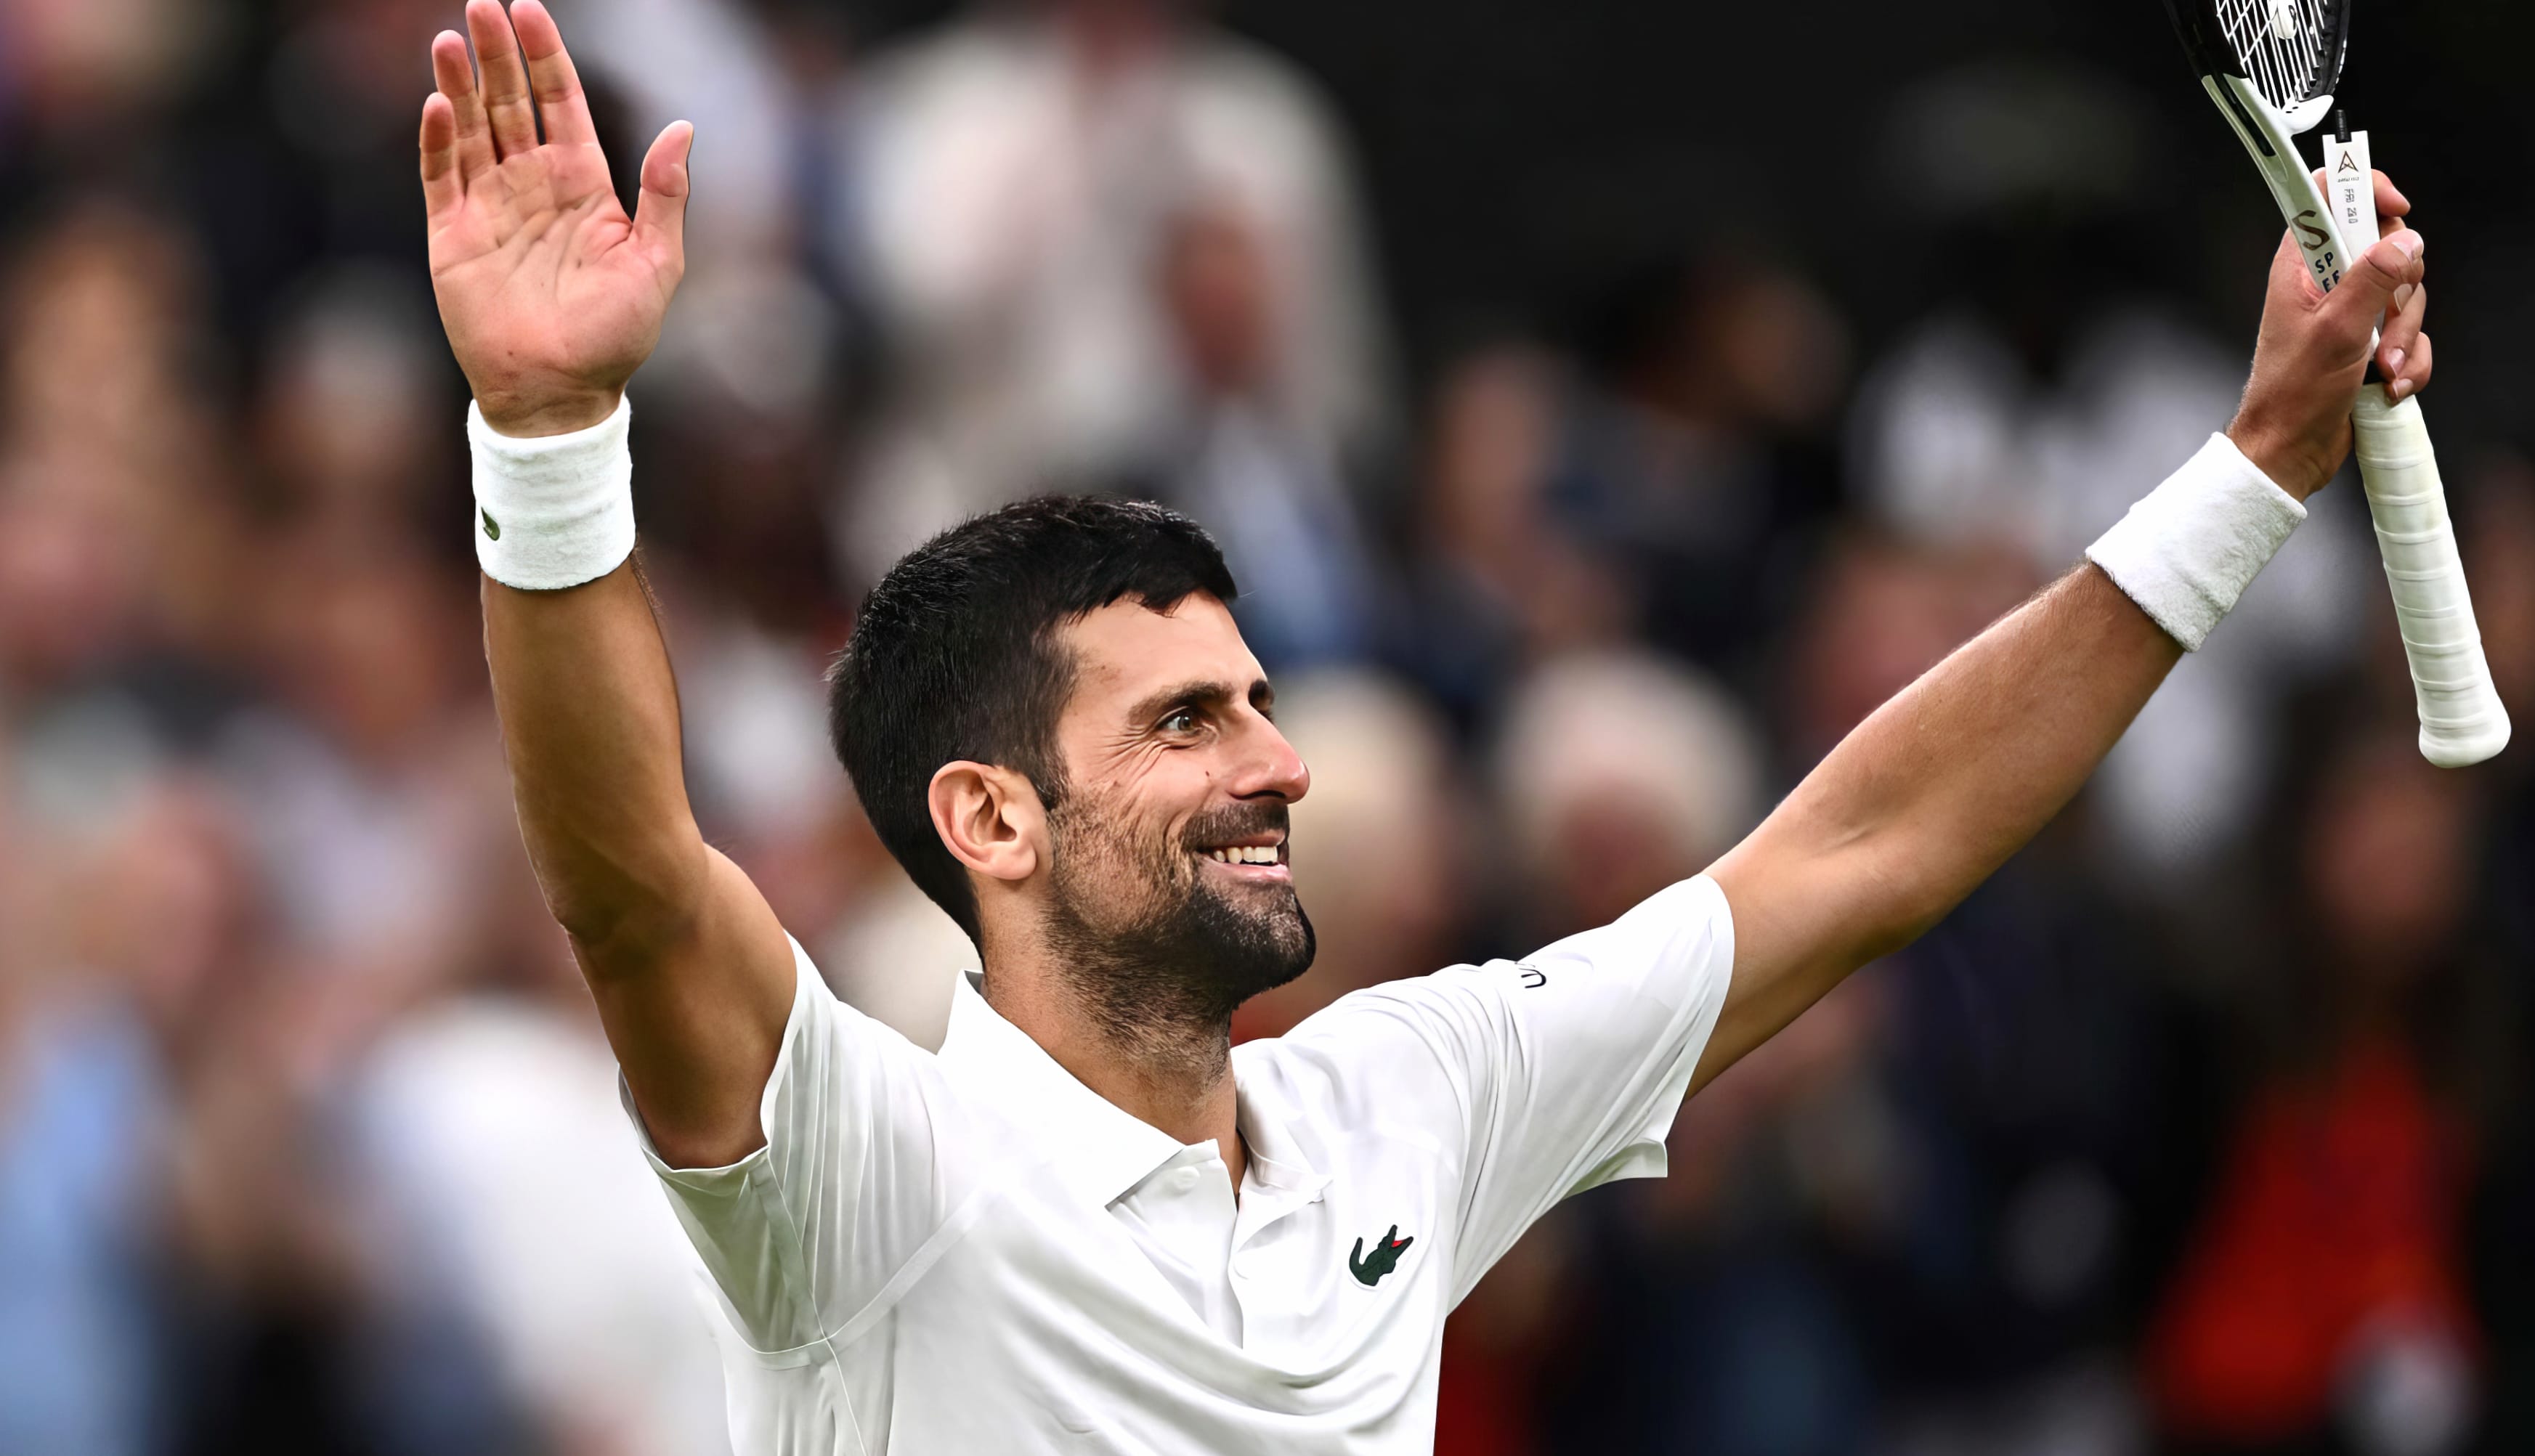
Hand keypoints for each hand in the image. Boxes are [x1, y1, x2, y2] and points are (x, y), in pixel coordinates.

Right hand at [420, 0, 691, 436]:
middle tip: (483, 4)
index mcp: (583, 186)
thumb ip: (665, 195)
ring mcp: (490, 207)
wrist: (562, 393)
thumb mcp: (657, 263)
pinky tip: (439, 101)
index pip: (561, 104)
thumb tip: (683, 127)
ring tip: (452, 37)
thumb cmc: (616, 336)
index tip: (531, 11)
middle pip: (511, 104)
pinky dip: (438, 139)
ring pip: (471, 129)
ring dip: (461, 83)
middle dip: (499, 54)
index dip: (547, 58)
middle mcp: (533, 186)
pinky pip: (441, 176)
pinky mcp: (453, 235)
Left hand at [2227, 170, 2429, 498]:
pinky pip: (2411, 334)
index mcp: (2301, 267)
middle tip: (2381, 321)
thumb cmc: (2292, 393)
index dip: (2365, 191)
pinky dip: (2409, 360)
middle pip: (2388, 248)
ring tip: (2381, 366)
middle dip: (2399, 289)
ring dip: (2403, 335)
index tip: (2396, 206)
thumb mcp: (2337, 329)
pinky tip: (2390, 382)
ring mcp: (2352, 313)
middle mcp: (2327, 283)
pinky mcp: (2371, 342)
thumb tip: (2404, 240)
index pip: (2329, 199)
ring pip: (2406, 295)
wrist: (2291, 449)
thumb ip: (2372, 278)